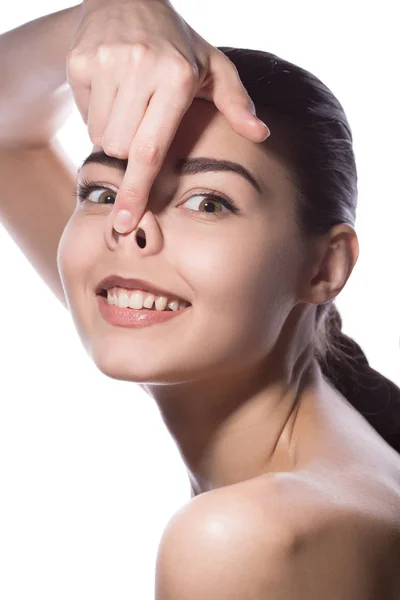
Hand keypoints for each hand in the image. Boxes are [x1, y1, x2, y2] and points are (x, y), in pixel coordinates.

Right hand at [67, 0, 269, 232]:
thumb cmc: (177, 44)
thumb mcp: (213, 67)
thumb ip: (236, 103)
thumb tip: (261, 135)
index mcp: (177, 77)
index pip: (151, 150)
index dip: (138, 191)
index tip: (128, 222)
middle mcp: (141, 67)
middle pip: (123, 149)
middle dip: (130, 149)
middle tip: (144, 119)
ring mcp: (106, 62)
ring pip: (102, 136)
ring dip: (113, 132)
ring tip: (129, 101)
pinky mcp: (80, 61)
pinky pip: (86, 115)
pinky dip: (97, 113)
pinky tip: (110, 88)